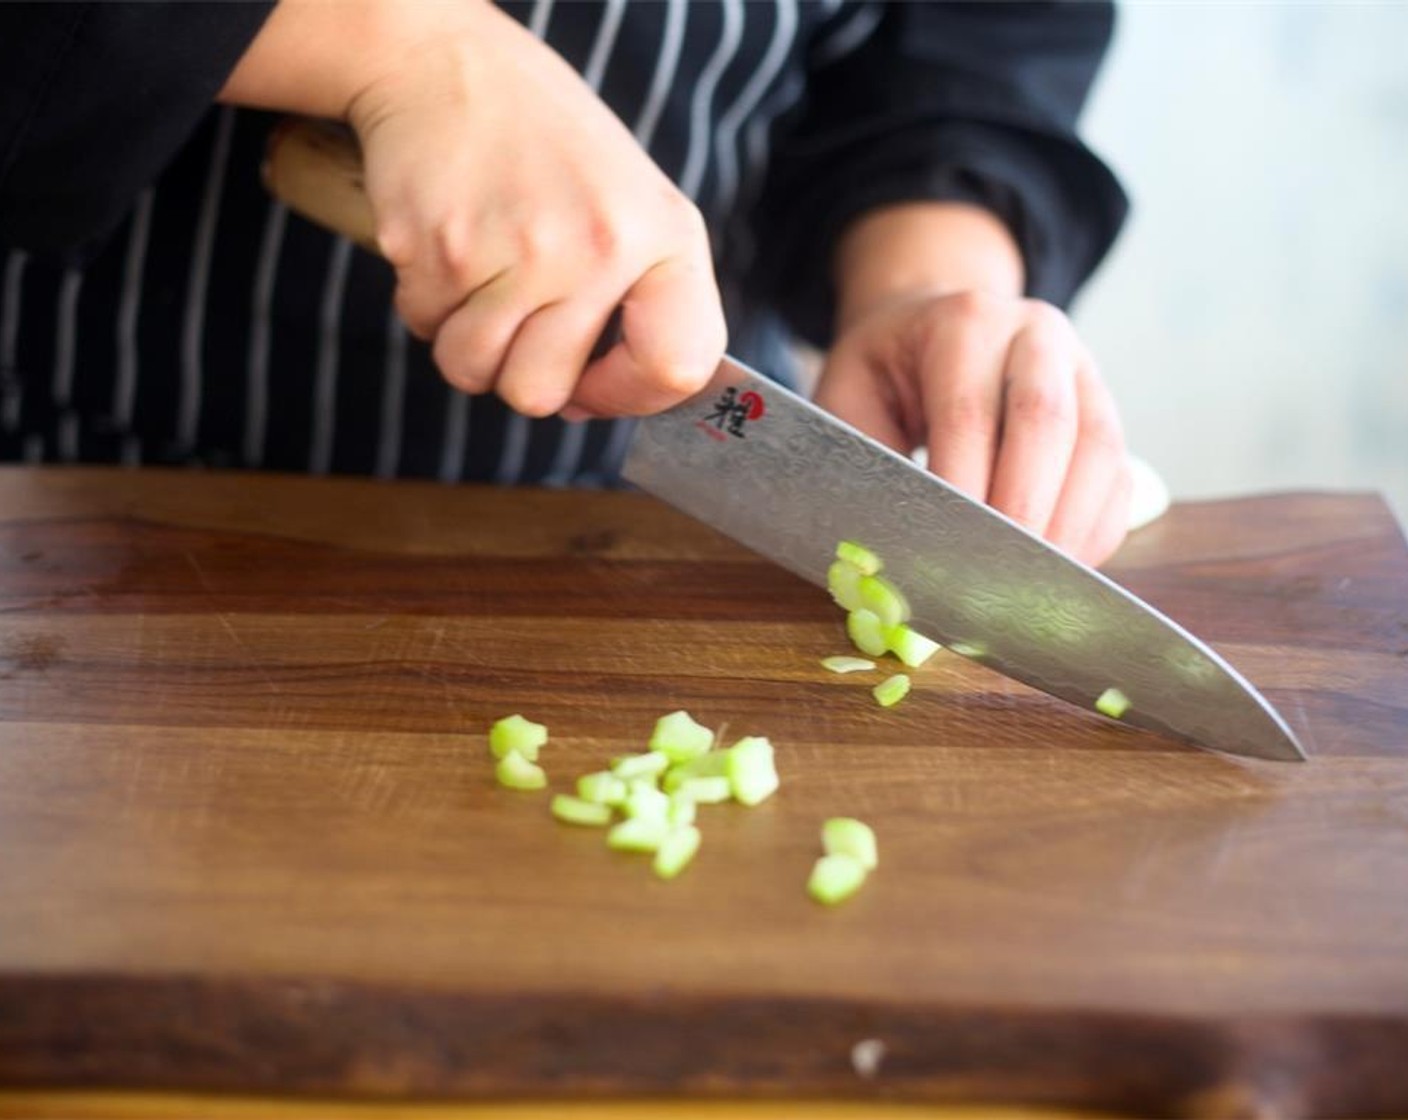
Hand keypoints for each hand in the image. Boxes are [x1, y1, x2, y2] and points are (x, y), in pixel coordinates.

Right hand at [222, 0, 725, 419]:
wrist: (444, 64)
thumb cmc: (546, 146)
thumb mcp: (632, 204)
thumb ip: (636, 302)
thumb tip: (582, 403)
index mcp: (662, 236)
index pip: (676, 367)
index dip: (630, 394)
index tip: (597, 381)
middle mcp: (595, 247)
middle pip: (542, 394)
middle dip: (519, 373)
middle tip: (519, 320)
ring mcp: (513, 251)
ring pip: (473, 372)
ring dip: (467, 343)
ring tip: (482, 277)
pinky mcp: (437, 248)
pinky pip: (423, 327)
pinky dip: (428, 302)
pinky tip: (450, 244)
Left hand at [819, 205, 1130, 566]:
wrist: (929, 326)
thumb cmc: (885, 372)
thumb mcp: (847, 395)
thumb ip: (864, 457)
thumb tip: (890, 539)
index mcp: (963, 323)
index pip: (969, 411)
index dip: (962, 487)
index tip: (946, 551)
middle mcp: (1035, 335)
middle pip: (1047, 423)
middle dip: (1023, 509)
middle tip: (998, 579)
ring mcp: (1081, 370)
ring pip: (1099, 449)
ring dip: (1068, 526)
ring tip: (1032, 585)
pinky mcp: (1105, 411)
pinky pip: (1118, 475)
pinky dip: (1094, 529)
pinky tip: (1059, 568)